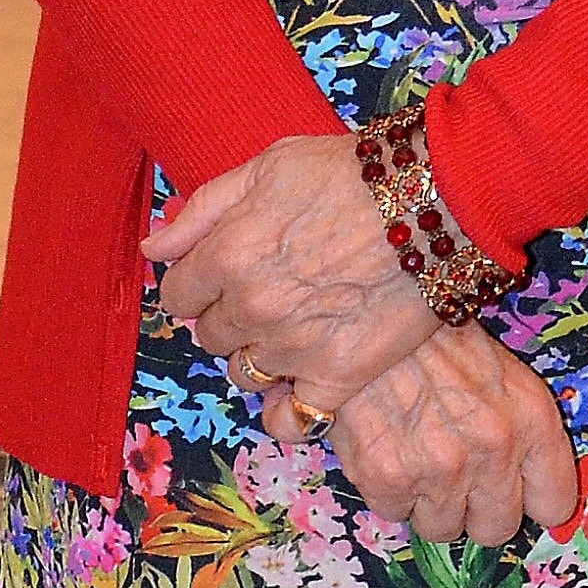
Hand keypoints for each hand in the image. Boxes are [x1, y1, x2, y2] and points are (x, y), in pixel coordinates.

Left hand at [146, 135, 427, 433]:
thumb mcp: (265, 168)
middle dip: (229, 316)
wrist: (435, 199)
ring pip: (245, 374)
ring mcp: (294, 348)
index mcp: (226, 255)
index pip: (176, 295)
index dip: (197, 284)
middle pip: (210, 335)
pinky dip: (289, 411)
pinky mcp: (339, 377)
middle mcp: (252, 308)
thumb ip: (201, 211)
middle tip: (269, 293)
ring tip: (295, 329)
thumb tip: (153, 248)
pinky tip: (301, 388)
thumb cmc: (350, 174)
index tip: (223, 276)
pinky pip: (292, 420)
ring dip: (260, 356)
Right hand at [330, 324, 578, 551]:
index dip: (532, 501)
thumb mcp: (504, 375)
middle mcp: (492, 452)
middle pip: (496, 528)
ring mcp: (439, 470)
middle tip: (456, 476)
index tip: (515, 493)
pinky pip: (395, 513)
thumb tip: (527, 490)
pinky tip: (386, 448)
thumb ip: (523, 434)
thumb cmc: (437, 341)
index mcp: (531, 422)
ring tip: (416, 457)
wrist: (366, 316)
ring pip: (443, 529)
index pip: (554, 504)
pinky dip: (388, 490)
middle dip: (476, 509)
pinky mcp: (387, 478)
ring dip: (429, 502)